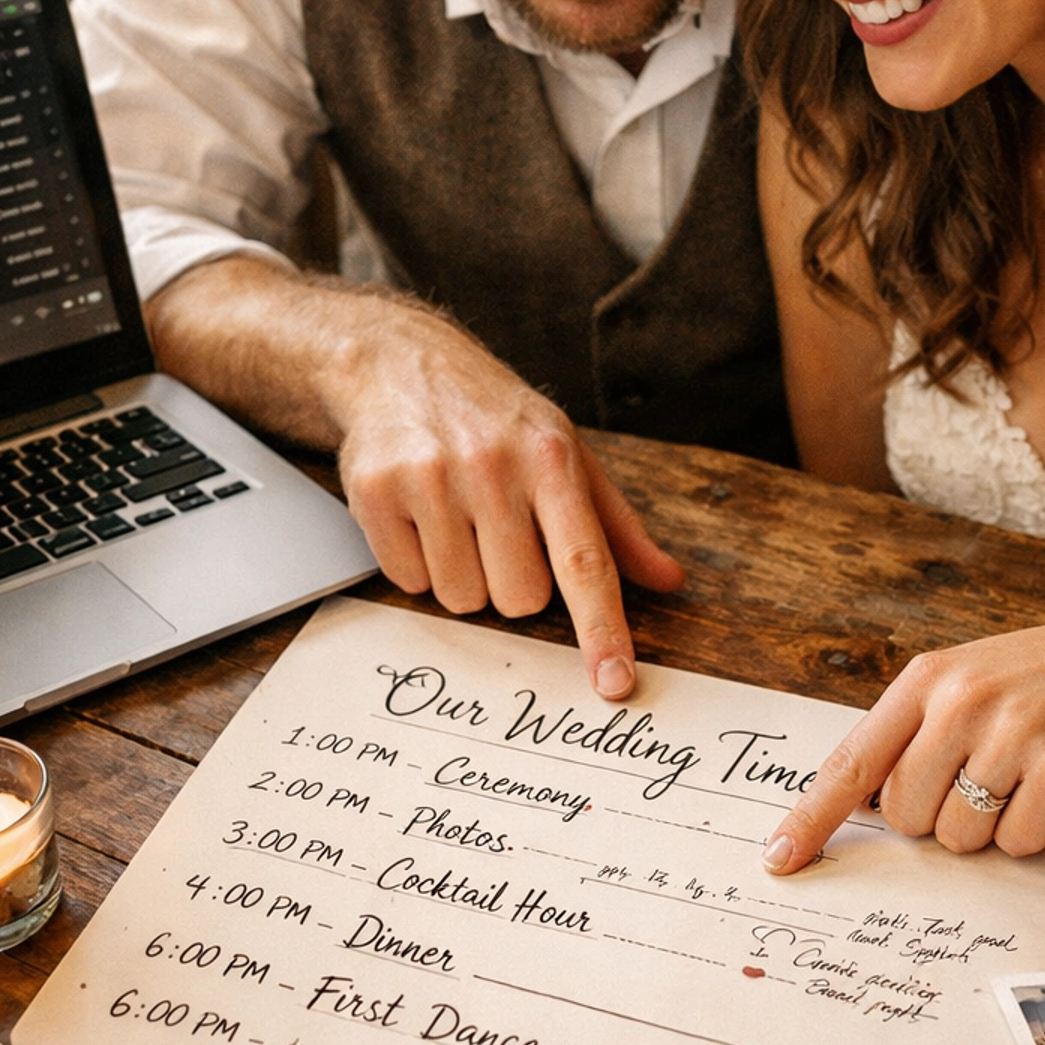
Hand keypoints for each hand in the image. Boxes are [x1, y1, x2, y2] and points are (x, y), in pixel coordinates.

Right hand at [333, 298, 682, 696]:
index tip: (614, 682)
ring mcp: (429, 476)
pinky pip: (408, 581)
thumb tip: (669, 580)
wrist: (400, 362)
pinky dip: (417, 563)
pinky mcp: (375, 490)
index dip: (602, 629)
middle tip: (501, 532)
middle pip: (519, 598)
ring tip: (458, 518)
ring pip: (461, 598)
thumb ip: (618, 527)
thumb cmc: (497, 419)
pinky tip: (420, 514)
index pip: (585, 562)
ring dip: (464, 576)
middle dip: (515, 583)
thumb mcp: (568, 454)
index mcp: (552, 459)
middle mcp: (492, 465)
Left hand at [761, 606, 1044, 869]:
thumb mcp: (974, 680)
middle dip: (939, 820)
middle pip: (906, 817)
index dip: (812, 817)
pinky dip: (1038, 831)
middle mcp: (961, 701)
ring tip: (1029, 776)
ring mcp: (1012, 732)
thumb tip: (866, 807)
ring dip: (992, 828)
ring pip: (959, 838)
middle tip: (987, 781)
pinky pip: (1018, 843)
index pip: (853, 762)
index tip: (779, 858)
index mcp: (928, 679)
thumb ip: (916, 732)